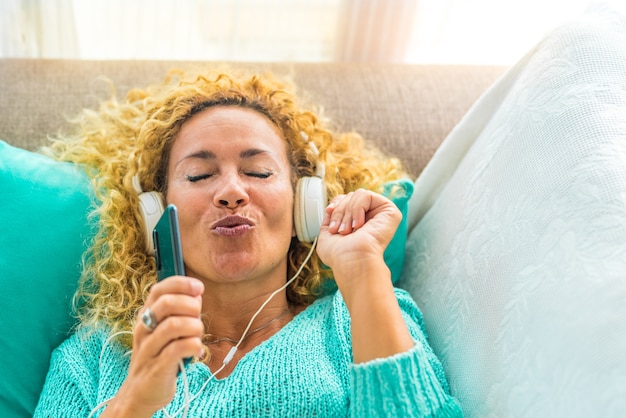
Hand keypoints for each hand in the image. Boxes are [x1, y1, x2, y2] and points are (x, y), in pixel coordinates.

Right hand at [103, 276, 203, 416]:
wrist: (141, 392)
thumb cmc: (159, 355)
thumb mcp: (166, 329)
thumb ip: (180, 311)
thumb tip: (197, 295)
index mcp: (146, 315)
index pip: (159, 289)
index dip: (182, 284)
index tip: (199, 288)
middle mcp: (144, 329)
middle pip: (167, 304)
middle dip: (191, 307)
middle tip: (198, 319)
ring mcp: (148, 348)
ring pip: (174, 325)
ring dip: (194, 327)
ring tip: (197, 337)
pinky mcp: (157, 367)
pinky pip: (178, 349)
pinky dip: (194, 346)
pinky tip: (198, 350)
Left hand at [316, 189, 400, 290]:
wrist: (351, 262)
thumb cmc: (339, 255)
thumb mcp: (327, 233)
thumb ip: (330, 218)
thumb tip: (332, 206)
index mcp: (358, 222)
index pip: (346, 199)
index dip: (336, 205)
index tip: (329, 216)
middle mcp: (371, 217)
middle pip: (350, 196)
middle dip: (340, 212)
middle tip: (340, 230)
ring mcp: (381, 213)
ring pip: (357, 194)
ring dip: (347, 212)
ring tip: (348, 230)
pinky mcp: (390, 211)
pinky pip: (366, 195)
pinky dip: (356, 209)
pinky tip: (359, 225)